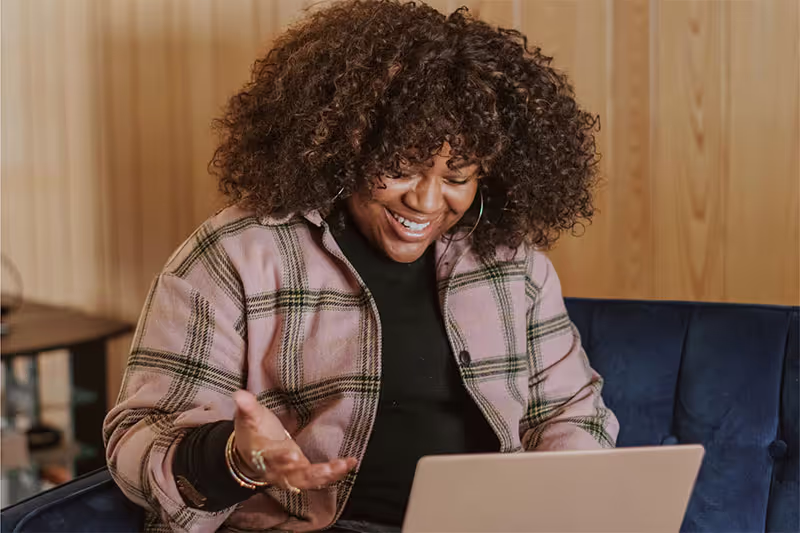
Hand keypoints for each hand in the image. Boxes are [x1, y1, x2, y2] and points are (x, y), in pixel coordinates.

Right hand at [232, 390, 356, 490]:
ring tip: (343, 466)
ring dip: (327, 476)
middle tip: (329, 468)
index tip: (291, 454)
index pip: (270, 457)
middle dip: (311, 473)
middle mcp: (277, 470)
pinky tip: (349, 464)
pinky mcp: (302, 475)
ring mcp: (290, 475)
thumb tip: (239, 394)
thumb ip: (247, 407)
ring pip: (308, 480)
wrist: (250, 456)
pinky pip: (318, 479)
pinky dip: (334, 474)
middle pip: (292, 475)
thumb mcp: (248, 418)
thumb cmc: (253, 433)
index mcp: (262, 454)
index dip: (280, 457)